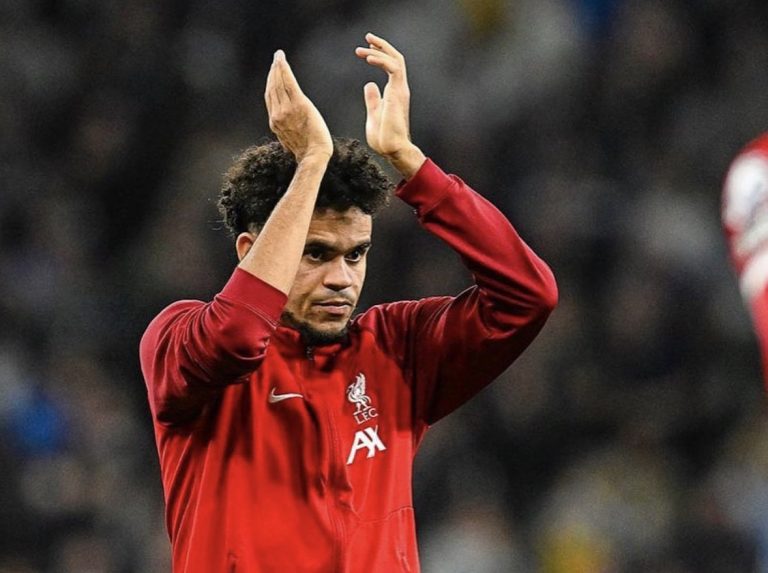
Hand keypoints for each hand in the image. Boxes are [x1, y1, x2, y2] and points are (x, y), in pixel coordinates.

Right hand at [265, 50, 332, 162]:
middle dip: (273, 72)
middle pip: (272, 88)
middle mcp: (277, 114)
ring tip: (279, 57)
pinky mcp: (298, 105)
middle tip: (276, 59)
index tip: (272, 73)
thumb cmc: (309, 150)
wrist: (314, 155)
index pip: (270, 98)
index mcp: (275, 122)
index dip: (270, 83)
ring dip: (278, 68)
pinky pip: (288, 83)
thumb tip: (289, 126)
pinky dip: (284, 70)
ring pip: (278, 83)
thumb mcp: (292, 139)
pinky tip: (282, 61)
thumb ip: (288, 128)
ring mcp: (286, 109)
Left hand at [355, 33, 424, 177]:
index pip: (391, 67)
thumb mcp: (374, 114)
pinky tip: (368, 57)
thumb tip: (369, 85)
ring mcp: (400, 91)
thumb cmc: (383, 138)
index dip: (380, 55)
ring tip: (363, 48)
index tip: (365, 49)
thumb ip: (373, 99)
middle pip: (396, 59)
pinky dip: (381, 60)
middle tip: (367, 37)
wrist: (391, 149)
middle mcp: (399, 89)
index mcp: (394, 93)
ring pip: (396, 60)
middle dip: (382, 46)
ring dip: (380, 51)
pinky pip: (393, 69)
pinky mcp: (398, 93)